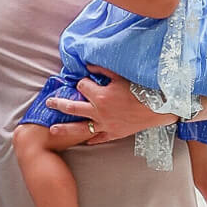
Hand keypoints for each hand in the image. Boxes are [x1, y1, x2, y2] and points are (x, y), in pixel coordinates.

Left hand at [46, 69, 178, 147]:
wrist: (158, 108)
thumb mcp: (121, 76)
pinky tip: (84, 141)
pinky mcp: (113, 134)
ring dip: (65, 128)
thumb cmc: (141, 90)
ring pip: (79, 127)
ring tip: (52, 129)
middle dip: (59, 104)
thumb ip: (103, 69)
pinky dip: (90, 139)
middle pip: (72, 107)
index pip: (82, 86)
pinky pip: (98, 138)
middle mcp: (98, 111)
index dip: (82, 82)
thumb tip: (88, 65)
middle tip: (48, 103)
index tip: (85, 82)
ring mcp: (104, 124)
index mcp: (100, 95)